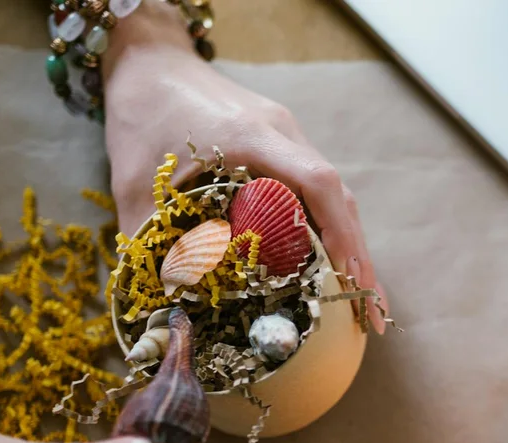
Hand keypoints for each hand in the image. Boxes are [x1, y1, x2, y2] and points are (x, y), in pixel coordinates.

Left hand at [102, 6, 387, 331]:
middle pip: (339, 197)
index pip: (318, 184)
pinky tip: (332, 267)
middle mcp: (282, 134)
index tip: (351, 282)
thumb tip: (161, 306)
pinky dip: (330, 229)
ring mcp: (287, 136)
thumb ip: (146, 242)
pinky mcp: (282, 143)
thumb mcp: (133, 183)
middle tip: (375, 315)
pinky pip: (316, 189)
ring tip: (362, 302)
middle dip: (360, 258)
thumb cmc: (140, 115)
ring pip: (334, 196)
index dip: (340, 236)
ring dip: (351, 247)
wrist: (148, 61)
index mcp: (251, 138)